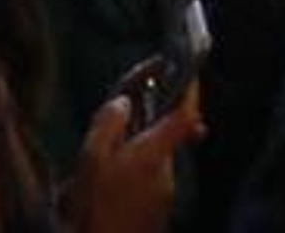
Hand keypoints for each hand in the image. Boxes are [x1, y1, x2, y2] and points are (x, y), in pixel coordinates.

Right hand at [65, 78, 200, 232]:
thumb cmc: (97, 206)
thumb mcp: (93, 158)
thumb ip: (109, 123)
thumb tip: (124, 101)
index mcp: (154, 153)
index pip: (184, 115)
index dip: (191, 91)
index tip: (189, 70)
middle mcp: (167, 173)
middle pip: (167, 136)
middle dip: (149, 123)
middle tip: (123, 117)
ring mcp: (165, 195)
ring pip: (156, 159)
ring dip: (139, 151)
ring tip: (106, 157)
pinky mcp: (158, 213)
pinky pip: (150, 179)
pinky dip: (136, 171)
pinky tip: (110, 183)